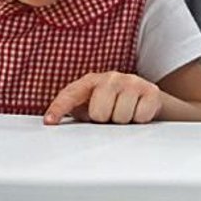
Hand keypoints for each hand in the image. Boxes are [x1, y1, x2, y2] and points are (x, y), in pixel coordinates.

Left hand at [43, 71, 160, 125]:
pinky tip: (138, 112)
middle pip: (99, 112)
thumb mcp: (91, 107)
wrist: (147, 97)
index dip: (59, 108)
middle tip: (110, 116)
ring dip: (123, 121)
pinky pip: (140, 116)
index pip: (70, 94)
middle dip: (104, 120)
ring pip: (121, 117)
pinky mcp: (150, 90)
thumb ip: (75, 111)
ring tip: (124, 113)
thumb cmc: (113, 105)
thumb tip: (52, 123)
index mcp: (90, 81)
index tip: (49, 122)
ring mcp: (131, 82)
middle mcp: (110, 78)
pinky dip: (139, 119)